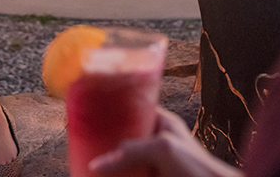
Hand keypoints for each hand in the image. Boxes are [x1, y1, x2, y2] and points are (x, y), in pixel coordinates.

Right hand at [90, 109, 243, 176]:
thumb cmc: (197, 167)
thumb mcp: (163, 149)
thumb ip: (131, 151)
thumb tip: (96, 164)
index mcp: (162, 124)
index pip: (132, 110)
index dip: (113, 111)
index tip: (91, 114)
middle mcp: (156, 142)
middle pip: (124, 137)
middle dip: (105, 140)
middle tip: (82, 141)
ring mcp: (154, 163)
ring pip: (125, 160)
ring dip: (108, 162)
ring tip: (84, 161)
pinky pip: (129, 174)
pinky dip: (116, 175)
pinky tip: (98, 176)